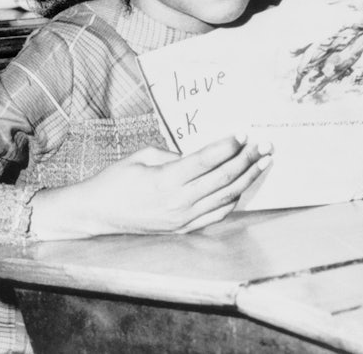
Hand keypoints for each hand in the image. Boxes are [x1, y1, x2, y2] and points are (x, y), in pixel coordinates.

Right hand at [29, 136, 272, 239]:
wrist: (98, 213)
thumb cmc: (116, 180)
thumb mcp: (142, 156)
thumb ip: (174, 155)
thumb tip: (202, 156)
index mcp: (165, 180)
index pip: (207, 160)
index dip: (228, 146)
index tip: (243, 133)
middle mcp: (178, 202)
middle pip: (223, 178)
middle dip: (247, 159)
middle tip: (264, 144)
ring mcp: (182, 219)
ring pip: (226, 197)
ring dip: (247, 178)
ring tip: (263, 162)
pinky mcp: (183, 229)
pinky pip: (217, 215)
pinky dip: (233, 200)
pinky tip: (243, 185)